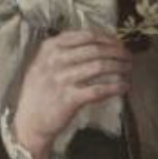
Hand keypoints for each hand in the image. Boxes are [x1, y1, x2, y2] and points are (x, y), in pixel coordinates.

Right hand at [12, 30, 131, 158]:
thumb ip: (64, 50)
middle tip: (128, 56)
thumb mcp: (42, 64)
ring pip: (100, 66)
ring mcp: (62, 80)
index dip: (108, 38)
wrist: (29, 122)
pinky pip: (99, 89)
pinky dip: (115, 87)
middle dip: (117, 51)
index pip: (86, 36)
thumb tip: (97, 41)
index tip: (118, 43)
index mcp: (50, 48)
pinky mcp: (70, 99)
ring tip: (128, 69)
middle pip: (96, 49)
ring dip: (119, 67)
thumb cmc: (39, 92)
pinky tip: (124, 87)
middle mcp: (55, 61)